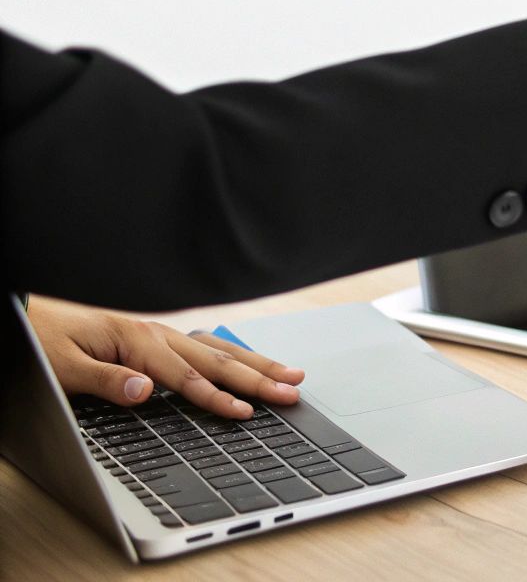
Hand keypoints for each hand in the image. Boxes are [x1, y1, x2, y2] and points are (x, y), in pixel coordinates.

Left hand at [26, 296, 305, 419]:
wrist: (31, 317)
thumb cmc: (44, 340)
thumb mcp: (64, 366)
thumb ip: (106, 381)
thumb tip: (146, 392)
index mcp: (137, 340)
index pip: (187, 377)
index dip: (219, 397)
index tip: (248, 411)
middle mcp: (156, 335)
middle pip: (216, 360)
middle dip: (258, 377)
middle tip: (293, 390)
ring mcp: (159, 336)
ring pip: (218, 350)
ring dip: (256, 363)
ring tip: (291, 373)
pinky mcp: (155, 341)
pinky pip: (205, 348)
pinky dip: (234, 354)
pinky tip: (250, 360)